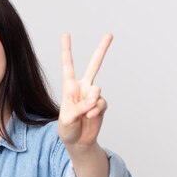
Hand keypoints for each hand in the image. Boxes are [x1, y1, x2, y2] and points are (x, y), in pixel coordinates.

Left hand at [57, 33, 111, 148]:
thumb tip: (93, 99)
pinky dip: (96, 110)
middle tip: (110, 34)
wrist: (78, 142)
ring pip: (97, 90)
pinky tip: (91, 116)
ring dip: (92, 102)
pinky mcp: (101, 105)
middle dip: (102, 50)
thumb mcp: (66, 119)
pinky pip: (102, 103)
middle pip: (94, 66)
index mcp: (69, 87)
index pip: (68, 65)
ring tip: (86, 112)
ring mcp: (93, 96)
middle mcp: (82, 88)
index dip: (67, 50)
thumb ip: (79, 108)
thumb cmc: (67, 129)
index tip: (66, 34)